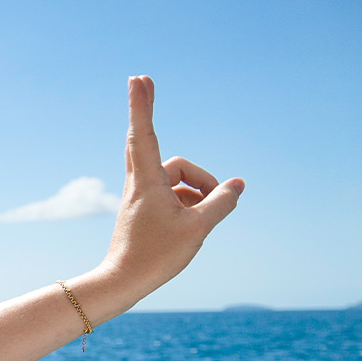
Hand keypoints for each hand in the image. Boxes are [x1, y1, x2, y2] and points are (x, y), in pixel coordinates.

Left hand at [97, 75, 244, 298]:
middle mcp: (140, 183)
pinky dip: (189, 200)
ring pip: (174, 175)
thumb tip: (237, 185)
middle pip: (151, 143)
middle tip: (143, 81)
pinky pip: (173, 192)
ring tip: (203, 215)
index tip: (138, 78)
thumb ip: (221, 203)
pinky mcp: (146, 208)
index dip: (142, 105)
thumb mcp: (198, 228)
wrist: (124, 281)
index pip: (144, 133)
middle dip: (147, 114)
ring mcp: (141, 195)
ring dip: (194, 186)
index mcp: (147, 181)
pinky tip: (196, 222)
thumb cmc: (157, 255)